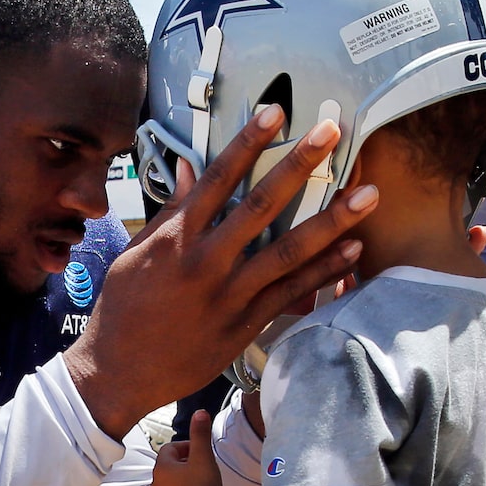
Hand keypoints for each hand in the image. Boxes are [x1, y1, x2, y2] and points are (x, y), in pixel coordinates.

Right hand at [64, 106, 373, 437]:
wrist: (118, 373)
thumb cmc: (122, 311)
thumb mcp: (135, 255)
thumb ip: (169, 213)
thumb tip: (188, 170)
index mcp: (176, 238)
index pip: (218, 178)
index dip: (248, 143)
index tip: (275, 113)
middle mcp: (206, 261)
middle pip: (261, 204)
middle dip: (299, 165)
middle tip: (333, 133)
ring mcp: (229, 294)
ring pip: (289, 250)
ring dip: (333, 220)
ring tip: (368, 194)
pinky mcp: (245, 324)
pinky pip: (293, 292)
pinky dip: (326, 271)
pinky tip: (353, 249)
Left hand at [146, 408, 222, 485]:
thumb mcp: (204, 456)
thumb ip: (200, 433)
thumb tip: (200, 411)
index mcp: (161, 468)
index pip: (169, 449)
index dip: (186, 447)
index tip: (200, 452)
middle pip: (168, 469)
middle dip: (183, 466)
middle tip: (202, 468)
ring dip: (182, 484)